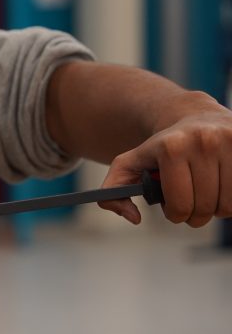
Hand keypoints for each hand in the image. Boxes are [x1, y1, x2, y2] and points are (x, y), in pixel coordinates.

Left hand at [99, 92, 231, 226]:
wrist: (194, 115)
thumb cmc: (159, 148)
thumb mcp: (127, 164)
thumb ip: (113, 193)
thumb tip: (134, 218)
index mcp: (171, 147)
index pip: (179, 205)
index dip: (175, 215)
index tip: (172, 209)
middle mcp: (203, 141)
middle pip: (205, 208)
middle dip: (195, 216)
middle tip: (190, 207)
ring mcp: (230, 141)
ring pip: (228, 204)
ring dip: (217, 210)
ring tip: (206, 196)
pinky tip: (221, 187)